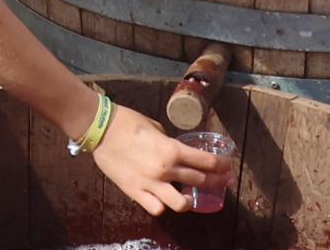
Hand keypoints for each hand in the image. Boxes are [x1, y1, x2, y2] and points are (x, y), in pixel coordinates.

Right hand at [90, 115, 223, 217]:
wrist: (101, 129)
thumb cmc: (128, 122)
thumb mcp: (155, 127)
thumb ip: (168, 141)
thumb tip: (173, 148)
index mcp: (172, 149)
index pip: (205, 161)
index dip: (221, 165)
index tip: (228, 166)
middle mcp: (166, 169)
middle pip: (199, 180)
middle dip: (216, 181)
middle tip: (223, 181)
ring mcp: (151, 183)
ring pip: (181, 203)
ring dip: (189, 201)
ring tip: (191, 197)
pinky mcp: (136, 192)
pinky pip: (156, 208)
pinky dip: (162, 206)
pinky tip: (163, 200)